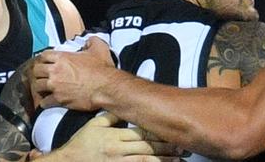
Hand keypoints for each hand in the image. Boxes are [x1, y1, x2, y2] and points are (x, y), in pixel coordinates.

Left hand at [32, 37, 116, 109]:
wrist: (106, 88)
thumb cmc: (102, 70)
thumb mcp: (99, 48)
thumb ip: (91, 41)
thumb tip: (88, 41)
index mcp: (63, 58)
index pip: (44, 55)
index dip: (44, 58)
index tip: (45, 62)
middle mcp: (56, 71)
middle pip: (37, 70)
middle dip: (39, 72)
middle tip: (42, 75)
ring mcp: (56, 86)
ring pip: (37, 86)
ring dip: (40, 87)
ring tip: (43, 88)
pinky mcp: (59, 100)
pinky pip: (44, 101)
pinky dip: (44, 102)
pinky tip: (47, 102)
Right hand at [49, 112, 182, 161]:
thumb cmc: (80, 144)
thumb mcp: (92, 126)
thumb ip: (110, 118)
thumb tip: (124, 107)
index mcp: (113, 136)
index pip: (140, 132)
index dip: (158, 132)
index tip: (171, 132)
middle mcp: (117, 150)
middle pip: (147, 147)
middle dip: (166, 147)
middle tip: (183, 147)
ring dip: (164, 161)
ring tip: (179, 160)